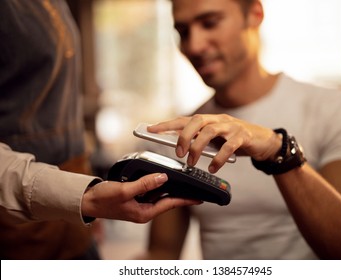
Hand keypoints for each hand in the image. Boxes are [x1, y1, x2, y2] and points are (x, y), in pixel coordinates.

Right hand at [81, 173, 201, 222]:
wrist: (87, 201)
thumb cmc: (102, 199)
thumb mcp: (125, 190)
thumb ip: (145, 184)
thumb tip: (163, 178)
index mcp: (144, 213)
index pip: (170, 204)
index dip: (185, 200)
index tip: (199, 198)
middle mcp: (144, 210)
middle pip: (167, 200)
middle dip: (181, 193)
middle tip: (195, 186)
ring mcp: (139, 205)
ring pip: (159, 195)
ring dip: (169, 188)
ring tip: (184, 181)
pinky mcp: (134, 199)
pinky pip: (150, 191)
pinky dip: (157, 185)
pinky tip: (162, 178)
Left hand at [148, 114, 280, 172]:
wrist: (265, 141)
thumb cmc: (236, 141)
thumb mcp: (217, 140)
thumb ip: (202, 141)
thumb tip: (180, 147)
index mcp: (210, 120)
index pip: (185, 119)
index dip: (167, 124)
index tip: (150, 129)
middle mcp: (219, 119)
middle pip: (197, 120)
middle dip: (184, 136)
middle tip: (178, 153)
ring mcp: (232, 126)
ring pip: (210, 131)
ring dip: (197, 147)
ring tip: (191, 162)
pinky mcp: (244, 136)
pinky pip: (228, 146)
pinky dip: (218, 158)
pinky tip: (212, 168)